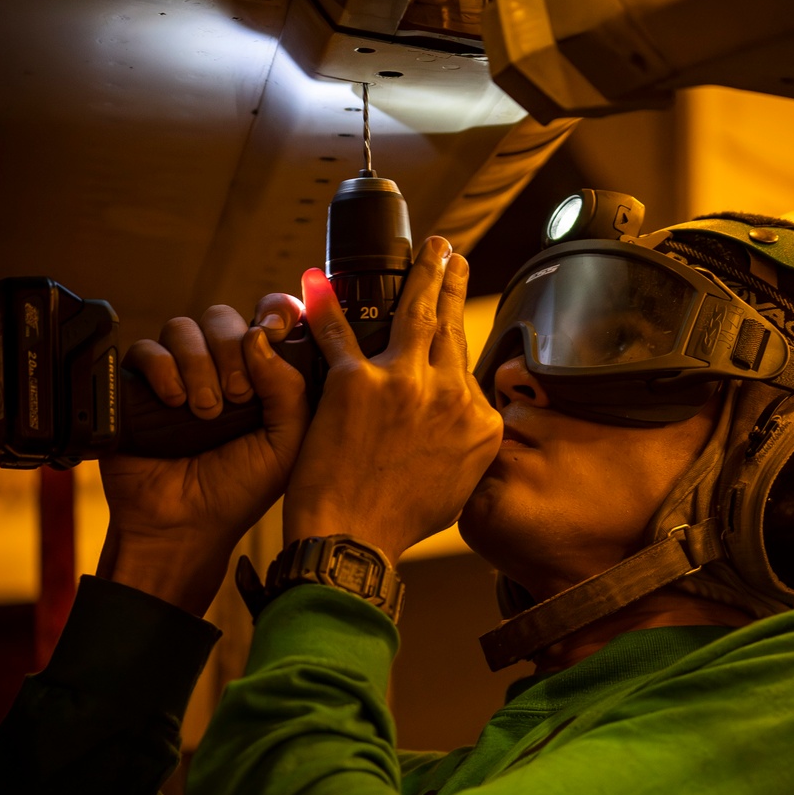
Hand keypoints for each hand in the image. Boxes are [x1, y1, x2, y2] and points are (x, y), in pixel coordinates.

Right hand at [98, 302, 308, 614]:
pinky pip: (146, 348)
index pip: (270, 317)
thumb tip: (259, 334)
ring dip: (198, 363)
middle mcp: (220, 367)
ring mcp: (179, 373)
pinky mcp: (140, 384)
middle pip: (224, 318)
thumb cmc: (240, 490)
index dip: (275, 311)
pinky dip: (163, 368)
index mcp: (262, 375)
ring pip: (184, 327)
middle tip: (237, 395)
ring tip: (205, 410)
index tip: (275, 327)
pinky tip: (175, 401)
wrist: (185, 526)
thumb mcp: (286, 444)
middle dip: (232, 349)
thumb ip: (290, 389)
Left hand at [282, 239, 502, 563]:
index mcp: (476, 422)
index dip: (454, 344)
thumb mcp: (458, 487)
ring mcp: (403, 383)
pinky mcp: (355, 383)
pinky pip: (338, 333)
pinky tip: (317, 280)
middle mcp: (448, 395)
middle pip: (451, 326)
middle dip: (452, 284)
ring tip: (428, 251)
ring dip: (422, 275)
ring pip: (417, 313)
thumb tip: (462, 428)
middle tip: (451, 256)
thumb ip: (464, 447)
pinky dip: (324, 304)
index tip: (452, 320)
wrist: (355, 542)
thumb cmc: (398, 524)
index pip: (466, 371)